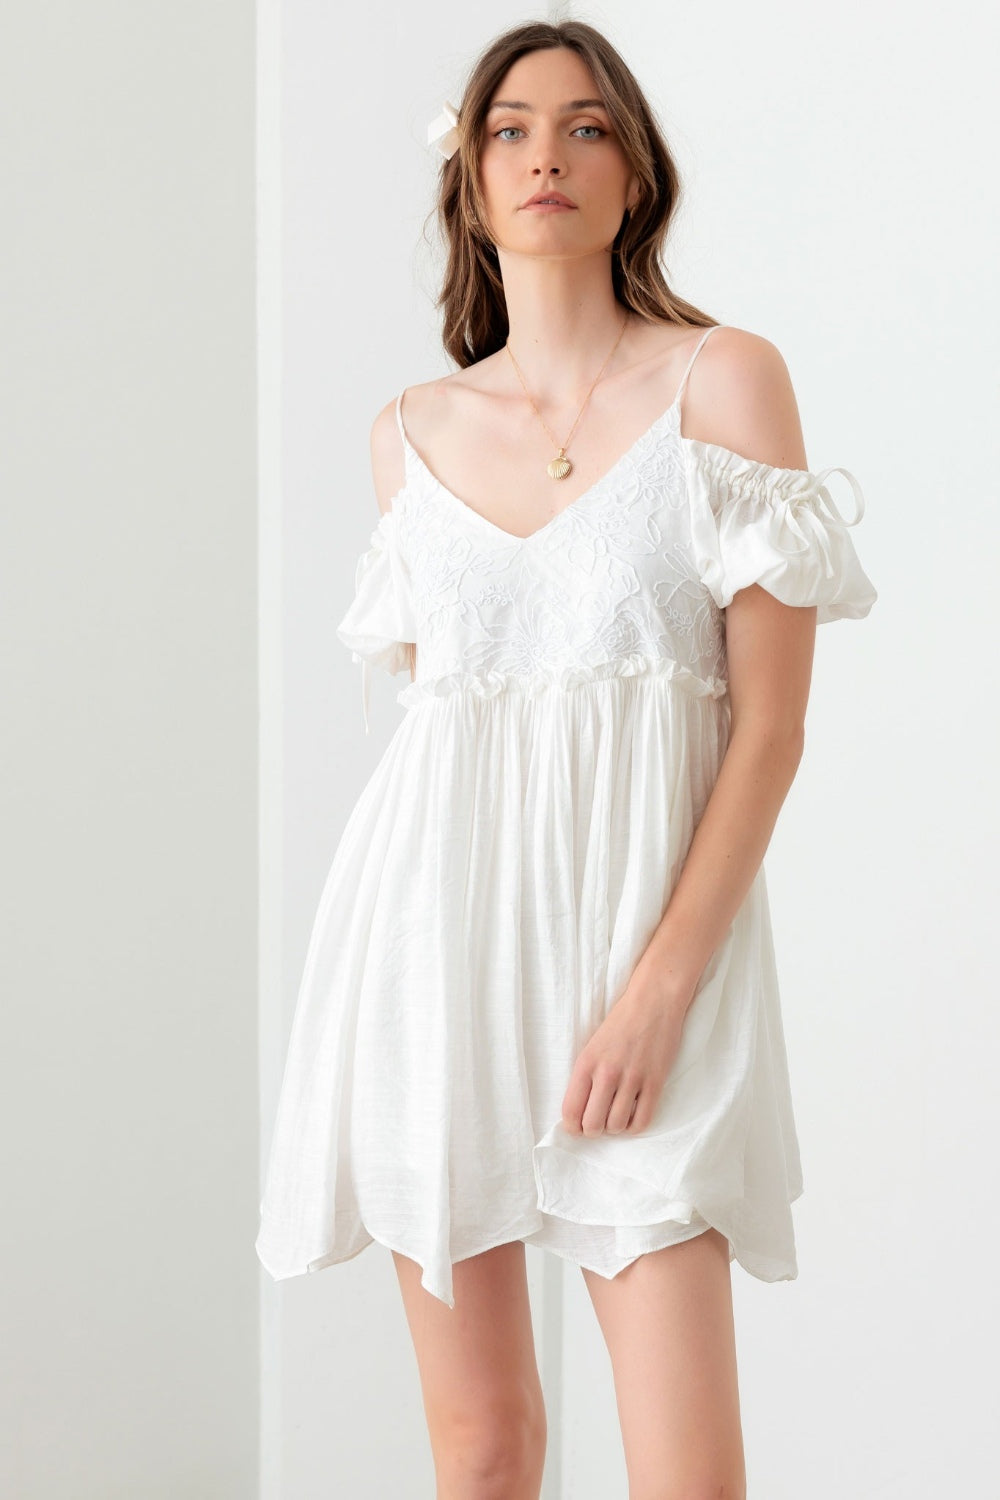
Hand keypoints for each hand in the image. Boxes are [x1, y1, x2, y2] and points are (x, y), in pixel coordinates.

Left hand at [560, 979, 690, 1137]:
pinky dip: (635, 1127)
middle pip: (593, 1125)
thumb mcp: (592, 1046)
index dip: (573, 1128)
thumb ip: (586, 1076)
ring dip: (615, 1128)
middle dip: (593, 1131)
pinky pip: (642, 1121)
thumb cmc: (621, 1023)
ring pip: (617, 1126)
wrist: (653, 1002)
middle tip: (598, 1124)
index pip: (571, 1111)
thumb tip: (580, 1111)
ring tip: (616, 1117)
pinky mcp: (655, 1082)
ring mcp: (632, 1078)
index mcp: (586, 1063)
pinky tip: (633, 1116)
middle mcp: (607, 1073)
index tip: (578, 1128)